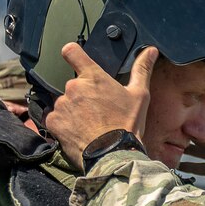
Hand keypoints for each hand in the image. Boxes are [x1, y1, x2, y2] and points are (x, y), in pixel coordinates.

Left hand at [45, 43, 157, 164]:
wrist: (114, 155)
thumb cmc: (127, 124)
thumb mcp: (140, 95)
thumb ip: (142, 69)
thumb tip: (151, 51)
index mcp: (93, 76)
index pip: (72, 52)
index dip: (72, 53)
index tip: (74, 58)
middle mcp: (74, 87)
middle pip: (73, 85)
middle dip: (82, 95)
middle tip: (97, 110)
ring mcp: (62, 104)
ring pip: (64, 102)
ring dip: (73, 110)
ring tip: (89, 124)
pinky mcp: (53, 121)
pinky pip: (55, 119)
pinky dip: (64, 125)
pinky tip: (79, 132)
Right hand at [180, 114, 204, 205]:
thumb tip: (188, 127)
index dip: (198, 118)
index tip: (181, 116)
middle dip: (190, 135)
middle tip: (171, 134)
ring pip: (202, 152)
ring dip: (189, 151)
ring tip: (172, 149)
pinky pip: (203, 166)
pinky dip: (192, 166)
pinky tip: (179, 166)